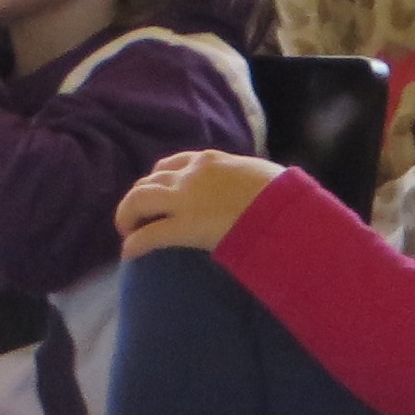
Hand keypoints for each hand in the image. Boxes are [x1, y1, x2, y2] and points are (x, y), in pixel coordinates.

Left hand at [116, 150, 286, 257]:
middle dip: (139, 199)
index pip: (174, 164)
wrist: (286, 210)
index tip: (160, 194)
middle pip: (149, 181)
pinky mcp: (185, 227)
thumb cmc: (285, 195)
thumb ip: (246, 180)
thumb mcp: (263, 175)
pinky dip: (133, 243)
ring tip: (128, 232)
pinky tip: (129, 253)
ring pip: (138, 200)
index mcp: (212, 160)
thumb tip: (254, 190)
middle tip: (138, 218)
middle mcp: (192, 174)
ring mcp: (186, 199)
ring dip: (127, 216)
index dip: (160, 180)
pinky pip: (147, 234)